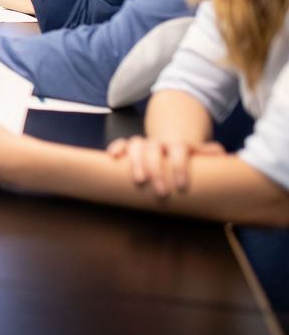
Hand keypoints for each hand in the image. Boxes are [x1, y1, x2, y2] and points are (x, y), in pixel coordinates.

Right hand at [106, 136, 226, 196]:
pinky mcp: (130, 147)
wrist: (171, 145)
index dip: (180, 166)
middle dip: (156, 170)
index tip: (181, 186)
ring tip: (139, 180)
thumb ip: (209, 154)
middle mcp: (159, 142)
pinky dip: (116, 148)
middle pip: (154, 150)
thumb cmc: (186, 159)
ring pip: (136, 145)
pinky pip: (122, 143)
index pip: (179, 150)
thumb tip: (221, 154)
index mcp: (178, 144)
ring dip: (135, 162)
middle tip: (161, 192)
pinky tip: (113, 157)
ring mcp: (144, 143)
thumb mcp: (199, 155)